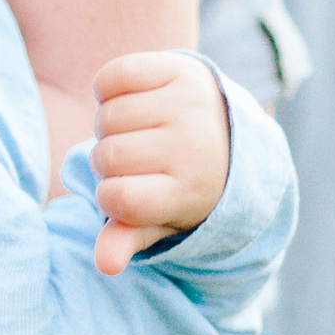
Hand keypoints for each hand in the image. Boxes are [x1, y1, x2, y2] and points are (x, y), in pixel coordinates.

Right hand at [89, 49, 233, 274]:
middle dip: (107, 161)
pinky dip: (108, 89)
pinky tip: (129, 101)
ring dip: (107, 126)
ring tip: (132, 131)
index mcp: (189, 190)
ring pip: (107, 117)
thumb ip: (129, 236)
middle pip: (108, 156)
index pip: (119, 199)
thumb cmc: (181, 180)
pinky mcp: (179, 70)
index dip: (108, 197)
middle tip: (131, 160)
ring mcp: (188, 104)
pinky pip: (114, 76)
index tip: (126, 194)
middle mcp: (192, 145)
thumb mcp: (162, 216)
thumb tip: (105, 265)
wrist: (228, 131)